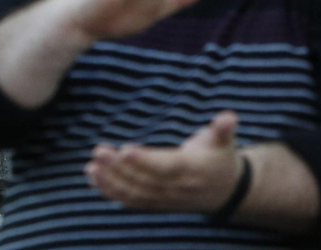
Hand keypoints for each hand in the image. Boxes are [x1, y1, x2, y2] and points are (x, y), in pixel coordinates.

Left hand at [88, 111, 243, 213]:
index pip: (165, 167)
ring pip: (136, 194)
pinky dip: (112, 193)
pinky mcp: (158, 203)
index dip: (145, 161)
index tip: (124, 150)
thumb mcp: (224, 141)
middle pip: (145, 181)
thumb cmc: (220, 158)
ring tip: (91, 166)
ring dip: (111, 182)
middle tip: (97, 151)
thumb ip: (222, 129)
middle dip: (119, 168)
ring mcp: (167, 199)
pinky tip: (94, 178)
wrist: (228, 192)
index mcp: (192, 169)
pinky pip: (133, 202)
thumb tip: (230, 116)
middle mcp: (178, 188)